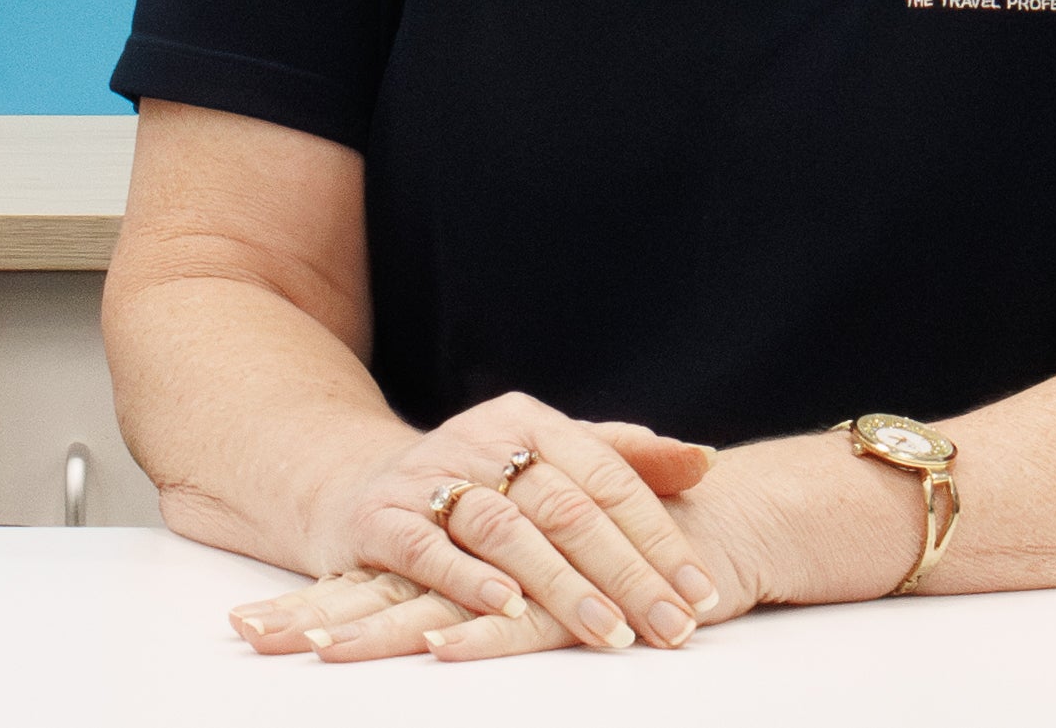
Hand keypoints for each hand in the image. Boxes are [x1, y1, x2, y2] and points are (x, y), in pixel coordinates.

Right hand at [232, 453, 765, 664]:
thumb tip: (702, 460)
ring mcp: (431, 477)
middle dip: (626, 573)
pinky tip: (510, 611)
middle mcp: (484, 439)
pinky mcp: (382, 519)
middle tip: (671, 626)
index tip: (703, 591)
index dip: (659, 535)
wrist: (353, 483)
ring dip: (563, 585)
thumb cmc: (475, 479)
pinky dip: (469, 579)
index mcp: (532, 420)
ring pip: (508, 528)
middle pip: (567, 506)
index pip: (608, 477)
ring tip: (611, 634)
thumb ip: (621, 459)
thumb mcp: (544, 456)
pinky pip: (430, 549)